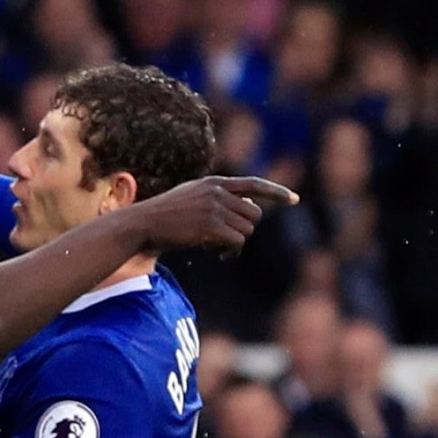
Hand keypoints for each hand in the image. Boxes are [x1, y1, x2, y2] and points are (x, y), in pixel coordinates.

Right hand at [133, 175, 297, 254]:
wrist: (143, 224)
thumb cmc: (164, 216)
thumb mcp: (192, 198)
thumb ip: (218, 199)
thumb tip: (249, 208)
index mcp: (214, 183)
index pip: (253, 184)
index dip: (276, 192)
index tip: (294, 199)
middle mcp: (218, 192)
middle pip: (254, 213)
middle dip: (244, 228)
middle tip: (226, 241)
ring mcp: (215, 208)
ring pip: (247, 229)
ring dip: (235, 242)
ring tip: (216, 247)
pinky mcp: (211, 226)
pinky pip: (236, 242)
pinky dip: (231, 252)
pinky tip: (217, 254)